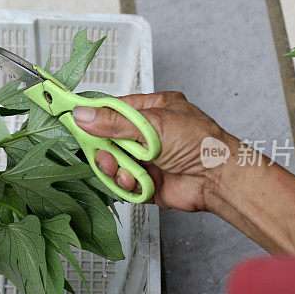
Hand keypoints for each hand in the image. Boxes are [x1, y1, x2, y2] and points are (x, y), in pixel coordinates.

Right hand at [72, 92, 234, 211]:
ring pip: (114, 162)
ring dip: (115, 167)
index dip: (95, 115)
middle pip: (110, 138)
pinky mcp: (147, 182)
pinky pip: (123, 183)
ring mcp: (148, 158)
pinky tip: (135, 181)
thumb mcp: (152, 124)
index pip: (115, 109)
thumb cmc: (200, 142)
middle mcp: (150, 134)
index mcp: (154, 109)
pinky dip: (126, 183)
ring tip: (123, 168)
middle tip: (104, 151)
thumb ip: (115, 122)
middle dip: (105, 147)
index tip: (76, 119)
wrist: (218, 179)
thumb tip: (84, 115)